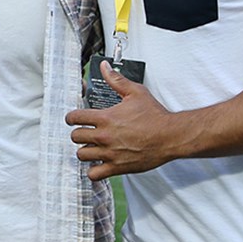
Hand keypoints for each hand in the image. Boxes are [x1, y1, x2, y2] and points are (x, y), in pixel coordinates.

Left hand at [65, 62, 185, 180]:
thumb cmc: (155, 116)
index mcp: (105, 118)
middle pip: (75, 137)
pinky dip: (93, 171)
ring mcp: (110, 153)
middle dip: (78, 133)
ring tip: (92, 148)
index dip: (72, 117)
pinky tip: (98, 164)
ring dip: (85, 151)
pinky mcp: (117, 167)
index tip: (74, 119)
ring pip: (81, 155)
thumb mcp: (135, 92)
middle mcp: (104, 136)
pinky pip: (94, 174)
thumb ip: (116, 80)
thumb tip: (104, 67)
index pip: (74, 118)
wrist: (171, 136)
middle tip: (85, 133)